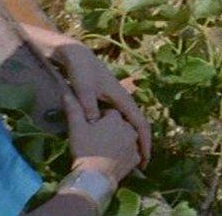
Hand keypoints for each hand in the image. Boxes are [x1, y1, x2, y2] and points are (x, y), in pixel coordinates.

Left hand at [52, 42, 150, 165]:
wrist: (75, 55)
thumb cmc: (81, 71)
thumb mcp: (83, 88)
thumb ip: (89, 105)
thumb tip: (94, 124)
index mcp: (121, 98)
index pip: (140, 123)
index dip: (145, 142)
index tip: (145, 159)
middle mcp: (122, 100)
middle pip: (137, 125)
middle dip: (140, 145)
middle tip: (139, 166)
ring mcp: (115, 100)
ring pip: (128, 123)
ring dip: (131, 139)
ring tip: (129, 158)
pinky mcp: (107, 100)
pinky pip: (119, 120)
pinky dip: (120, 132)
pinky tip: (112, 142)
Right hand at [63, 95, 140, 181]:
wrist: (94, 177)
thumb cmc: (85, 149)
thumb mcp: (76, 127)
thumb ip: (73, 109)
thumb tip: (65, 93)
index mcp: (116, 118)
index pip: (109, 113)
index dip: (99, 120)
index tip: (90, 128)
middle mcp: (129, 129)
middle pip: (119, 124)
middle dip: (110, 129)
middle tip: (96, 140)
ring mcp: (134, 144)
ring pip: (126, 137)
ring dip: (118, 140)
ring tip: (103, 149)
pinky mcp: (135, 159)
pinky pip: (130, 152)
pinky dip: (123, 153)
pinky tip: (112, 158)